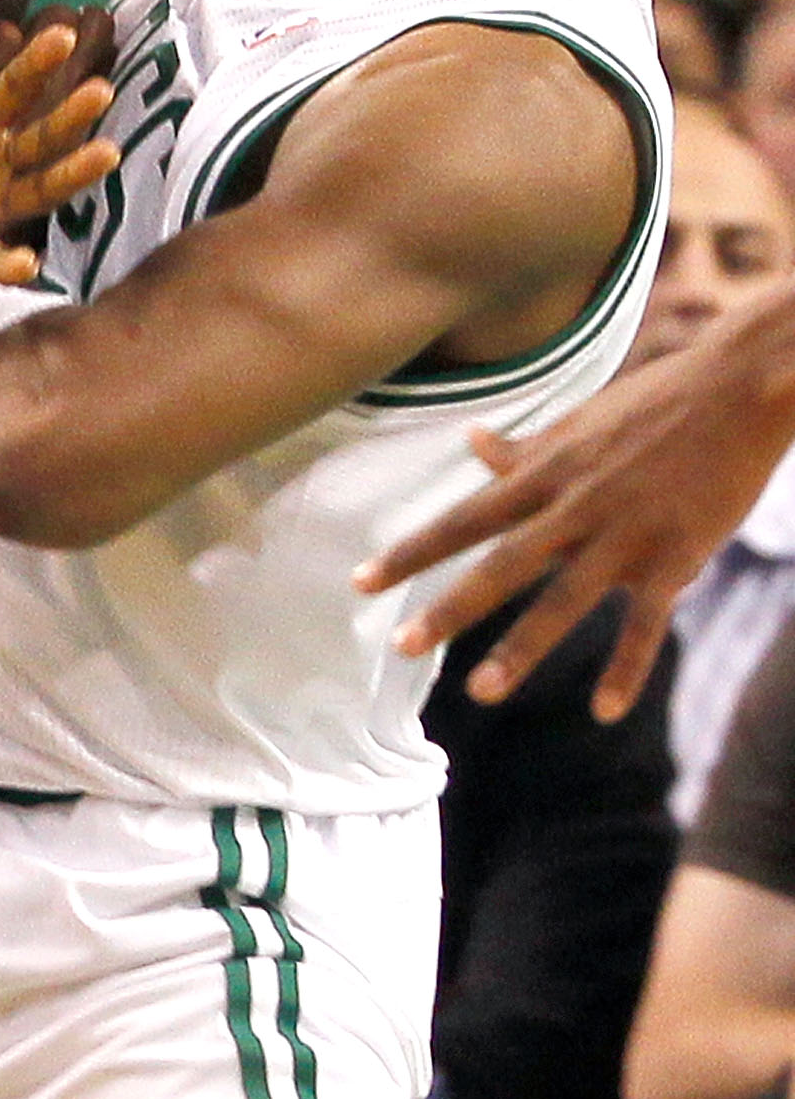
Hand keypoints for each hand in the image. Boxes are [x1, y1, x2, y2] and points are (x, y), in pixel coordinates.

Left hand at [0, 23, 116, 314]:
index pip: (11, 88)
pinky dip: (12, 264)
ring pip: (39, 189)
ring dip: (71, 174)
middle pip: (40, 135)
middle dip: (70, 114)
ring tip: (106, 154)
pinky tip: (26, 262)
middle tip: (100, 89)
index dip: (34, 62)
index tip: (60, 34)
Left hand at [354, 310, 793, 718]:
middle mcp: (572, 507)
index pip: (460, 520)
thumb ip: (526, 450)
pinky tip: (603, 711)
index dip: (409, 552)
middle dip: (448, 608)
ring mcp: (623, 535)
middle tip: (400, 648)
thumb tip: (473, 442)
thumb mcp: (579, 423)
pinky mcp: (677, 556)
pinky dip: (625, 669)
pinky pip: (646, 624)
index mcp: (544, 475)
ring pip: (562, 602)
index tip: (359, 582)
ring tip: (480, 692)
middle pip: (498, 565)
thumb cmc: (656, 402)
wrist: (739, 387)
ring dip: (520, 649)